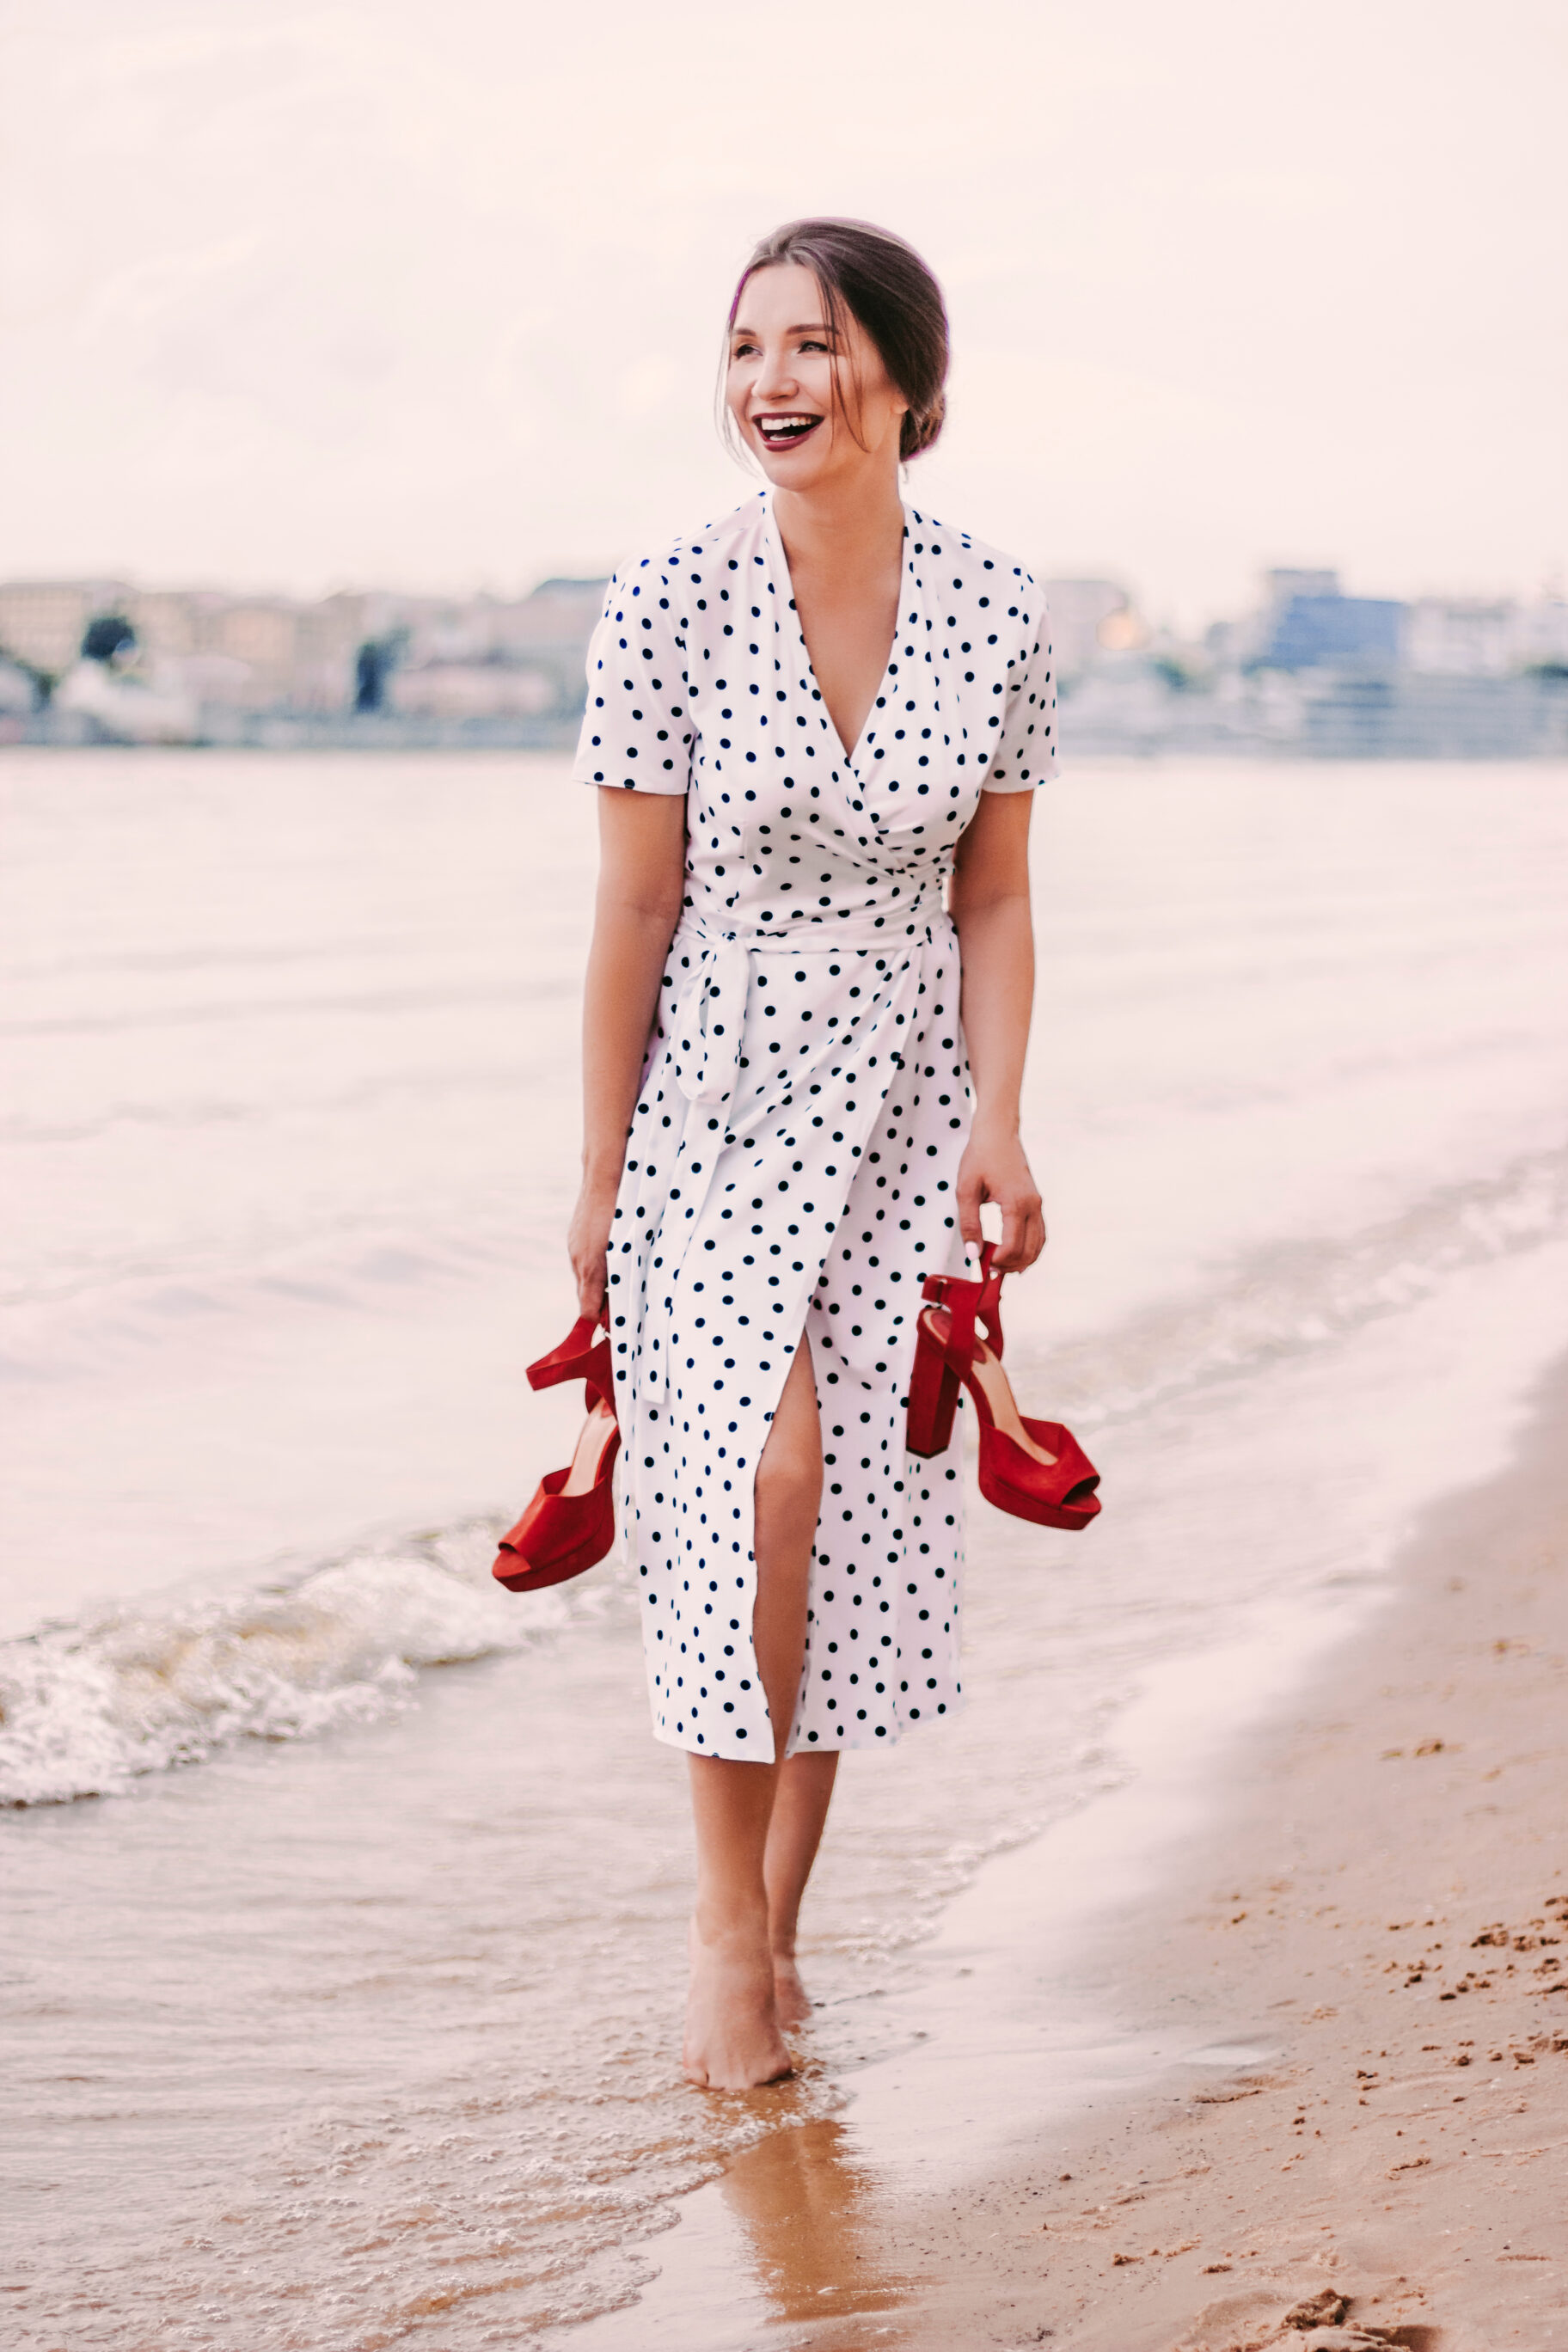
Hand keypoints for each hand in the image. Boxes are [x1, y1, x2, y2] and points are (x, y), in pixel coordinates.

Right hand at [568, 1176, 618, 1317]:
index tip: (615, 1332)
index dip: (601, 1322)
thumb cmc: (622, 1212)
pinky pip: (583, 1260)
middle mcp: (577, 1261)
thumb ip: (620, 1280)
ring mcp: (574, 1248)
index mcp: (591, 1269)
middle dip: (603, 1306)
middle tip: (623, 1313)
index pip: (589, 1310)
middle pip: (587, 1296)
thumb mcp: (626, 1250)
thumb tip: (619, 1307)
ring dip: (602, 1284)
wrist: (604, 1178)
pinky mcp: (574, 1237)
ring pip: (586, 1277)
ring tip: (622, 1285)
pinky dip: (597, 1266)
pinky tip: (611, 1259)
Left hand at [956, 1122, 1044, 1272]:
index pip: (1013, 1246)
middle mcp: (1033, 1206)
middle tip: (989, 1272)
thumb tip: (973, 1254)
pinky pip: (1040, 1233)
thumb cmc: (980, 1157)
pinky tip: (1015, 1256)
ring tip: (1001, 1267)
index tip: (982, 1267)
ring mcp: (1037, 1204)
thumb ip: (970, 1224)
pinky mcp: (1036, 1202)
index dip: (998, 1262)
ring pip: (1038, 1244)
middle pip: (1029, 1250)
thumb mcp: (966, 1190)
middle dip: (1010, 1265)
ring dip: (1022, 1261)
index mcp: (1016, 1203)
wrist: (998, 1133)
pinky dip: (1030, 1249)